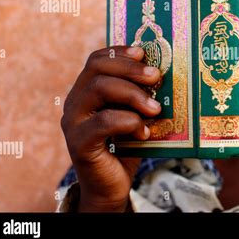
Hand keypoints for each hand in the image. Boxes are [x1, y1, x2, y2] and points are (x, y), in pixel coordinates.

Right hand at [60, 46, 160, 211]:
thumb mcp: (135, 115)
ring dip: (133, 94)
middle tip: (156, 76)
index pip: (97, 60)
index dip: (120, 52)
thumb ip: (141, 96)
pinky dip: (129, 122)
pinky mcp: (78, 143)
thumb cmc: (125, 146)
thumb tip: (164, 74)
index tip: (144, 53)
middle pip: (97, 69)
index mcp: (87, 90)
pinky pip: (103, 122)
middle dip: (130, 68)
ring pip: (99, 89)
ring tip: (155, 108)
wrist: (110, 186)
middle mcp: (75, 102)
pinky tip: (143, 132)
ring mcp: (73, 122)